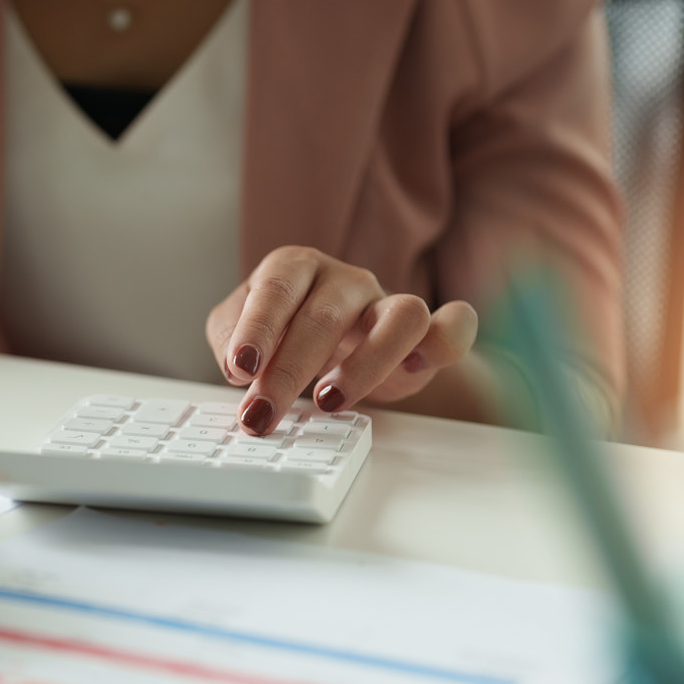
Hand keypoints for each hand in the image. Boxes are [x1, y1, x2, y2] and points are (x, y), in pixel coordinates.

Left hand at [206, 246, 477, 434]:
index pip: (277, 290)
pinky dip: (443, 343)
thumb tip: (237, 365)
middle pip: (325, 315)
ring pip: (400, 315)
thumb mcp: (241, 336)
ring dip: (364, 364)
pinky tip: (414, 371)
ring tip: (327, 402)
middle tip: (262, 415)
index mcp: (295, 269)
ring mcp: (389, 301)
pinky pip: (453, 324)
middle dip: (289, 371)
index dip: (258, 330)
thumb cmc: (287, 336)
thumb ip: (230, 340)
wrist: (340, 349)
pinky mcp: (428, 332)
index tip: (241, 369)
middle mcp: (345, 279)